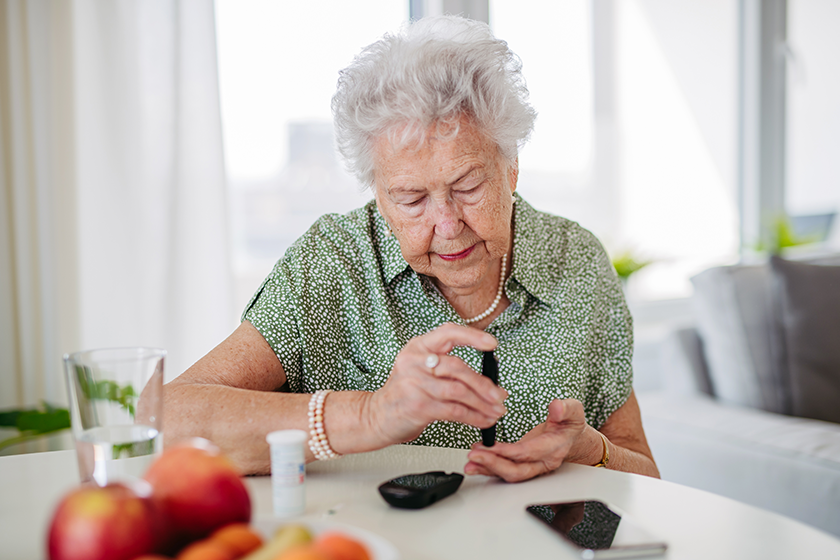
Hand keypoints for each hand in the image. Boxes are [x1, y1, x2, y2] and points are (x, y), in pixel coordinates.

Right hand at [367, 323, 506, 445]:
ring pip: (459, 391)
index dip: (472, 336)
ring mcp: (415, 384)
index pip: (448, 332)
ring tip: (496, 411)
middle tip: (500, 395)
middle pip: (458, 367)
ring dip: (483, 403)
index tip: (492, 343)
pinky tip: (483, 420)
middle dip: (484, 383)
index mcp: (418, 347)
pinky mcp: (418, 406)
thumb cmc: (404, 394)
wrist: (376, 416)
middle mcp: (414, 362)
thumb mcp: (421, 371)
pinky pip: (454, 411)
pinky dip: (474, 417)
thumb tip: (491, 382)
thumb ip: (450, 370)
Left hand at [465, 398, 589, 481]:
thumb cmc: (570, 424)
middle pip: (517, 471)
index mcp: (554, 448)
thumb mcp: (574, 411)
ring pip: (509, 474)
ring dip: (488, 468)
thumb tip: (556, 407)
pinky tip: (475, 463)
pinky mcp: (522, 465)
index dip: (509, 452)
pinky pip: (505, 470)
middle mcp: (543, 462)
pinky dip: (488, 468)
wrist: (572, 437)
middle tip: (474, 455)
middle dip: (494, 464)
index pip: (529, 453)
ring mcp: (533, 466)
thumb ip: (566, 409)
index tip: (491, 446)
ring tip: (470, 462)